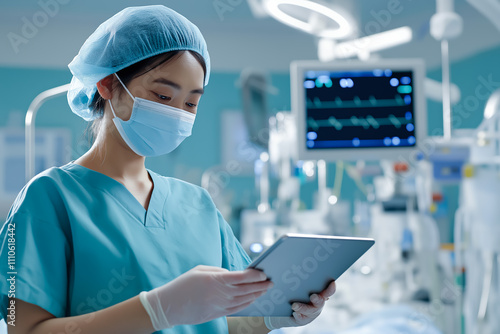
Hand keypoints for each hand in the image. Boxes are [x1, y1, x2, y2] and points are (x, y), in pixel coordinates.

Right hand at [139, 265, 272, 329]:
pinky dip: (247, 303)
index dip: (255, 275)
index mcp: (216, 279)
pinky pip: (237, 309)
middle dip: (261, 285)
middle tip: (271, 281)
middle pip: (246, 289)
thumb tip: (234, 275)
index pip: (242, 277)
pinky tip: (253, 299)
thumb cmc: (183, 284)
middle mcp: (220, 294)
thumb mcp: (200, 270)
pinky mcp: (217, 314)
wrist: (169, 306)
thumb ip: (219, 271)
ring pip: (244, 300)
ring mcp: (220, 306)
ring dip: (256, 294)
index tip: (263, 272)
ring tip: (265, 289)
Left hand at [264, 280, 335, 329]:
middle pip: (320, 302)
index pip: (328, 291)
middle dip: (318, 299)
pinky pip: (302, 319)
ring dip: (303, 307)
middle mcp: (317, 304)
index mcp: (319, 294)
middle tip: (312, 296)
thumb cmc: (295, 293)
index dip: (331, 288)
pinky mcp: (303, 320)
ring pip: (310, 311)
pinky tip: (295, 313)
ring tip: (294, 305)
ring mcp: (311, 313)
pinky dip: (299, 316)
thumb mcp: (298, 285)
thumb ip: (299, 279)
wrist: (287, 310)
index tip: (332, 283)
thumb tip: (288, 271)